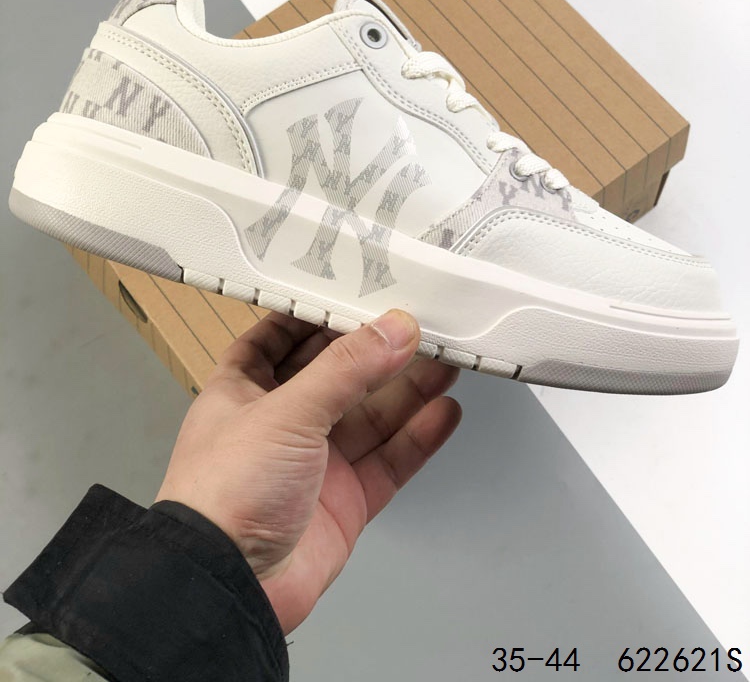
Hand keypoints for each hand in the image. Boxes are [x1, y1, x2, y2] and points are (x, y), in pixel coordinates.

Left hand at [155, 309, 460, 633]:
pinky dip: (418, 437)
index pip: (283, 338)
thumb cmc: (222, 497)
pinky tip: (443, 413)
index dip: (319, 314)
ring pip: (371, 415)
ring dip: (408, 388)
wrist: (229, 588)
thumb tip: (392, 330)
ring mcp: (315, 463)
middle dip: (377, 350)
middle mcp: (280, 423)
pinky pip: (390, 460)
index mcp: (245, 390)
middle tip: (420, 326)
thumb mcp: (285, 412)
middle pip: (339, 375)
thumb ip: (346, 369)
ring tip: (446, 359)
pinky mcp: (345, 501)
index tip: (359, 292)